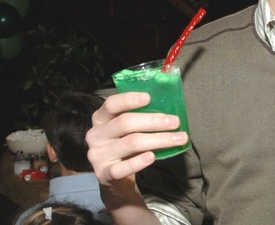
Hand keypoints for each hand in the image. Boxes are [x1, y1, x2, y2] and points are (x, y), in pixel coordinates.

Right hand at [86, 92, 187, 219]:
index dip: (129, 99)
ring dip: (158, 140)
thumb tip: (168, 107)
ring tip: (178, 139)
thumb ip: (139, 116)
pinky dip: (139, 162)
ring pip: (131, 143)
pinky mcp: (104, 173)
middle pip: (125, 123)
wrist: (115, 177)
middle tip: (175, 122)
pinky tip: (152, 157)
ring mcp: (98, 155)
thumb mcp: (127, 129)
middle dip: (154, 121)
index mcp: (100, 118)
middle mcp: (96, 134)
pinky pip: (123, 167)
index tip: (149, 98)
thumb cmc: (126, 145)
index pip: (111, 104)